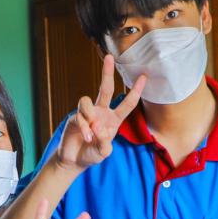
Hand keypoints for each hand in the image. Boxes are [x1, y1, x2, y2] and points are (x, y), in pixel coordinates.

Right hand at [54, 55, 144, 170]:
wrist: (73, 161)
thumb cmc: (91, 154)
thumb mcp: (103, 152)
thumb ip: (105, 144)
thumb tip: (98, 128)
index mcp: (113, 119)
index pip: (127, 103)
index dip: (135, 90)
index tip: (144, 76)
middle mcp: (101, 113)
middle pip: (105, 88)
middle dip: (107, 72)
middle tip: (109, 57)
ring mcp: (87, 114)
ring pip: (86, 101)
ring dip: (90, 116)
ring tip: (91, 134)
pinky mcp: (74, 119)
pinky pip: (79, 117)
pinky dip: (84, 128)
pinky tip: (86, 137)